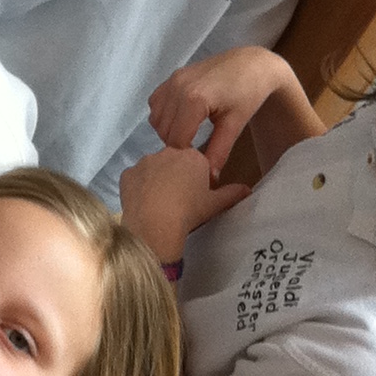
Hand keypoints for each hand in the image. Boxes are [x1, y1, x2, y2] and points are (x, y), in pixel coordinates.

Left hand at [119, 145, 249, 266]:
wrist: (155, 223)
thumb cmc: (189, 211)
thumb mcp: (215, 204)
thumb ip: (232, 194)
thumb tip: (248, 189)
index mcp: (192, 157)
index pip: (197, 162)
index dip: (197, 179)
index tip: (195, 195)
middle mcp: (168, 152)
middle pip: (174, 162)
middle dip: (176, 176)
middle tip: (178, 200)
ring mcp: (144, 161)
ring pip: (153, 169)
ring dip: (157, 180)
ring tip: (159, 204)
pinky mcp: (127, 173)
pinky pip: (135, 179)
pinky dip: (139, 188)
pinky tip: (143, 203)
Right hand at [149, 47, 292, 173]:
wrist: (252, 64)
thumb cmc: (248, 93)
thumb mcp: (235, 124)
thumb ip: (218, 152)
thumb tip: (209, 179)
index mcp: (194, 100)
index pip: (176, 140)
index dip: (185, 156)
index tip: (199, 161)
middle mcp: (177, 88)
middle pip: (164, 131)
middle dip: (177, 144)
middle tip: (196, 149)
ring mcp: (172, 80)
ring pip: (156, 119)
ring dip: (168, 130)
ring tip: (189, 133)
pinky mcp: (171, 77)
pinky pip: (155, 103)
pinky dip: (163, 115)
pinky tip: (182, 118)